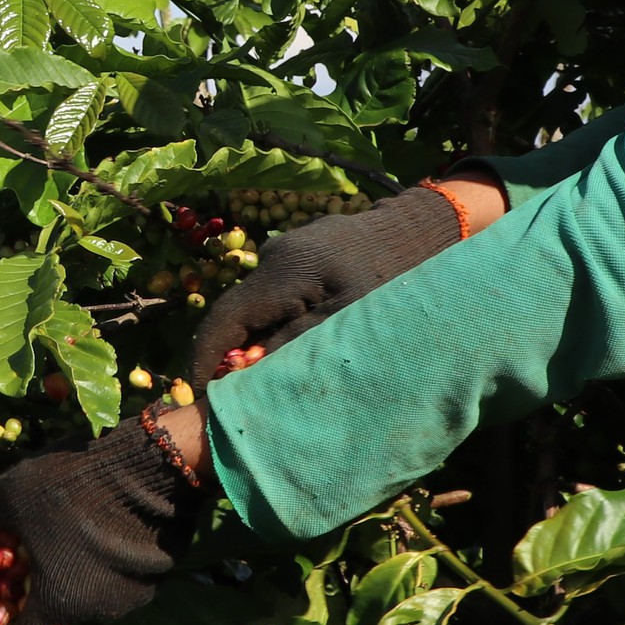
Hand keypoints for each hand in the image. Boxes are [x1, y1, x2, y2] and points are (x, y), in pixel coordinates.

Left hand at [0, 408, 208, 624]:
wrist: (151, 464)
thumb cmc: (72, 486)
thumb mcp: (13, 494)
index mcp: (56, 603)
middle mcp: (97, 612)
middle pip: (61, 610)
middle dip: (47, 586)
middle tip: (39, 548)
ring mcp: (134, 596)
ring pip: (93, 590)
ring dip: (80, 569)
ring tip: (79, 521)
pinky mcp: (160, 575)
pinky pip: (123, 574)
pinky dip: (110, 557)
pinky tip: (110, 519)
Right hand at [188, 176, 502, 381]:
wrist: (422, 228)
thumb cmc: (395, 278)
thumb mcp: (348, 321)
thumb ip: (294, 345)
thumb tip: (246, 373)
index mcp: (282, 271)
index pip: (223, 319)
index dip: (204, 359)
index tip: (201, 396)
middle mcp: (274, 255)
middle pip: (236, 314)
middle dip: (232, 355)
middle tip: (238, 397)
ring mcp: (286, 249)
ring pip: (257, 305)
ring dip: (258, 338)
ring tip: (272, 374)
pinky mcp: (301, 251)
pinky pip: (277, 293)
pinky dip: (277, 321)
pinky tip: (298, 342)